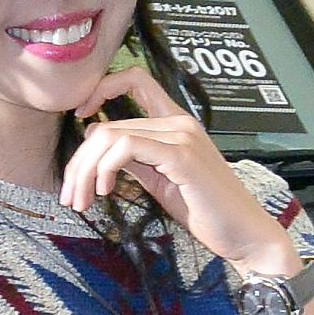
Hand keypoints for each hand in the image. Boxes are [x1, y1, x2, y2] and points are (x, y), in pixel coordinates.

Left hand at [62, 66, 297, 272]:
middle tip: (69, 195)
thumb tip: (97, 138)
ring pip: (111, 136)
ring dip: (85, 170)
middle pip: (108, 124)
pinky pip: (128, 148)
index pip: (135, 80)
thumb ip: (133, 158)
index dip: (101, 89)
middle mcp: (179, 121)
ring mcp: (181, 136)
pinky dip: (105, 169)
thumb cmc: (206, 211)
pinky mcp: (181, 157)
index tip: (81, 119)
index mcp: (175, 122)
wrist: (245, 234)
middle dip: (78, 161)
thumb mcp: (160, 180)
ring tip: (81, 200)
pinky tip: (105, 191)